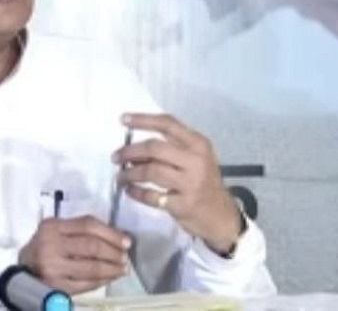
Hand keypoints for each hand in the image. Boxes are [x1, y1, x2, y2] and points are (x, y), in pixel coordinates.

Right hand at [18, 216, 130, 294]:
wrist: (23, 270)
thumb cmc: (45, 246)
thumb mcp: (56, 230)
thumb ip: (79, 230)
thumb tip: (117, 237)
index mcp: (52, 226)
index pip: (87, 225)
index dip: (111, 233)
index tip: (126, 241)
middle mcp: (51, 244)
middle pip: (91, 246)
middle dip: (114, 252)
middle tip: (125, 257)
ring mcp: (53, 267)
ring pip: (92, 268)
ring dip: (112, 269)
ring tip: (122, 269)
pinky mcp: (57, 286)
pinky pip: (86, 284)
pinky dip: (102, 281)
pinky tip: (109, 278)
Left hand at [113, 113, 241, 253]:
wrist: (222, 217)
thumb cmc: (203, 182)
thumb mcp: (195, 160)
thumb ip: (170, 150)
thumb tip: (132, 149)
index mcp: (198, 144)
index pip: (167, 124)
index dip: (143, 120)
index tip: (122, 119)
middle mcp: (196, 160)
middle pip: (154, 148)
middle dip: (130, 151)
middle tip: (115, 157)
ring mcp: (190, 183)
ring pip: (150, 171)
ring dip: (129, 173)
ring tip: (120, 176)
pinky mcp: (183, 205)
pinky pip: (151, 195)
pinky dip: (136, 192)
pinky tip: (129, 191)